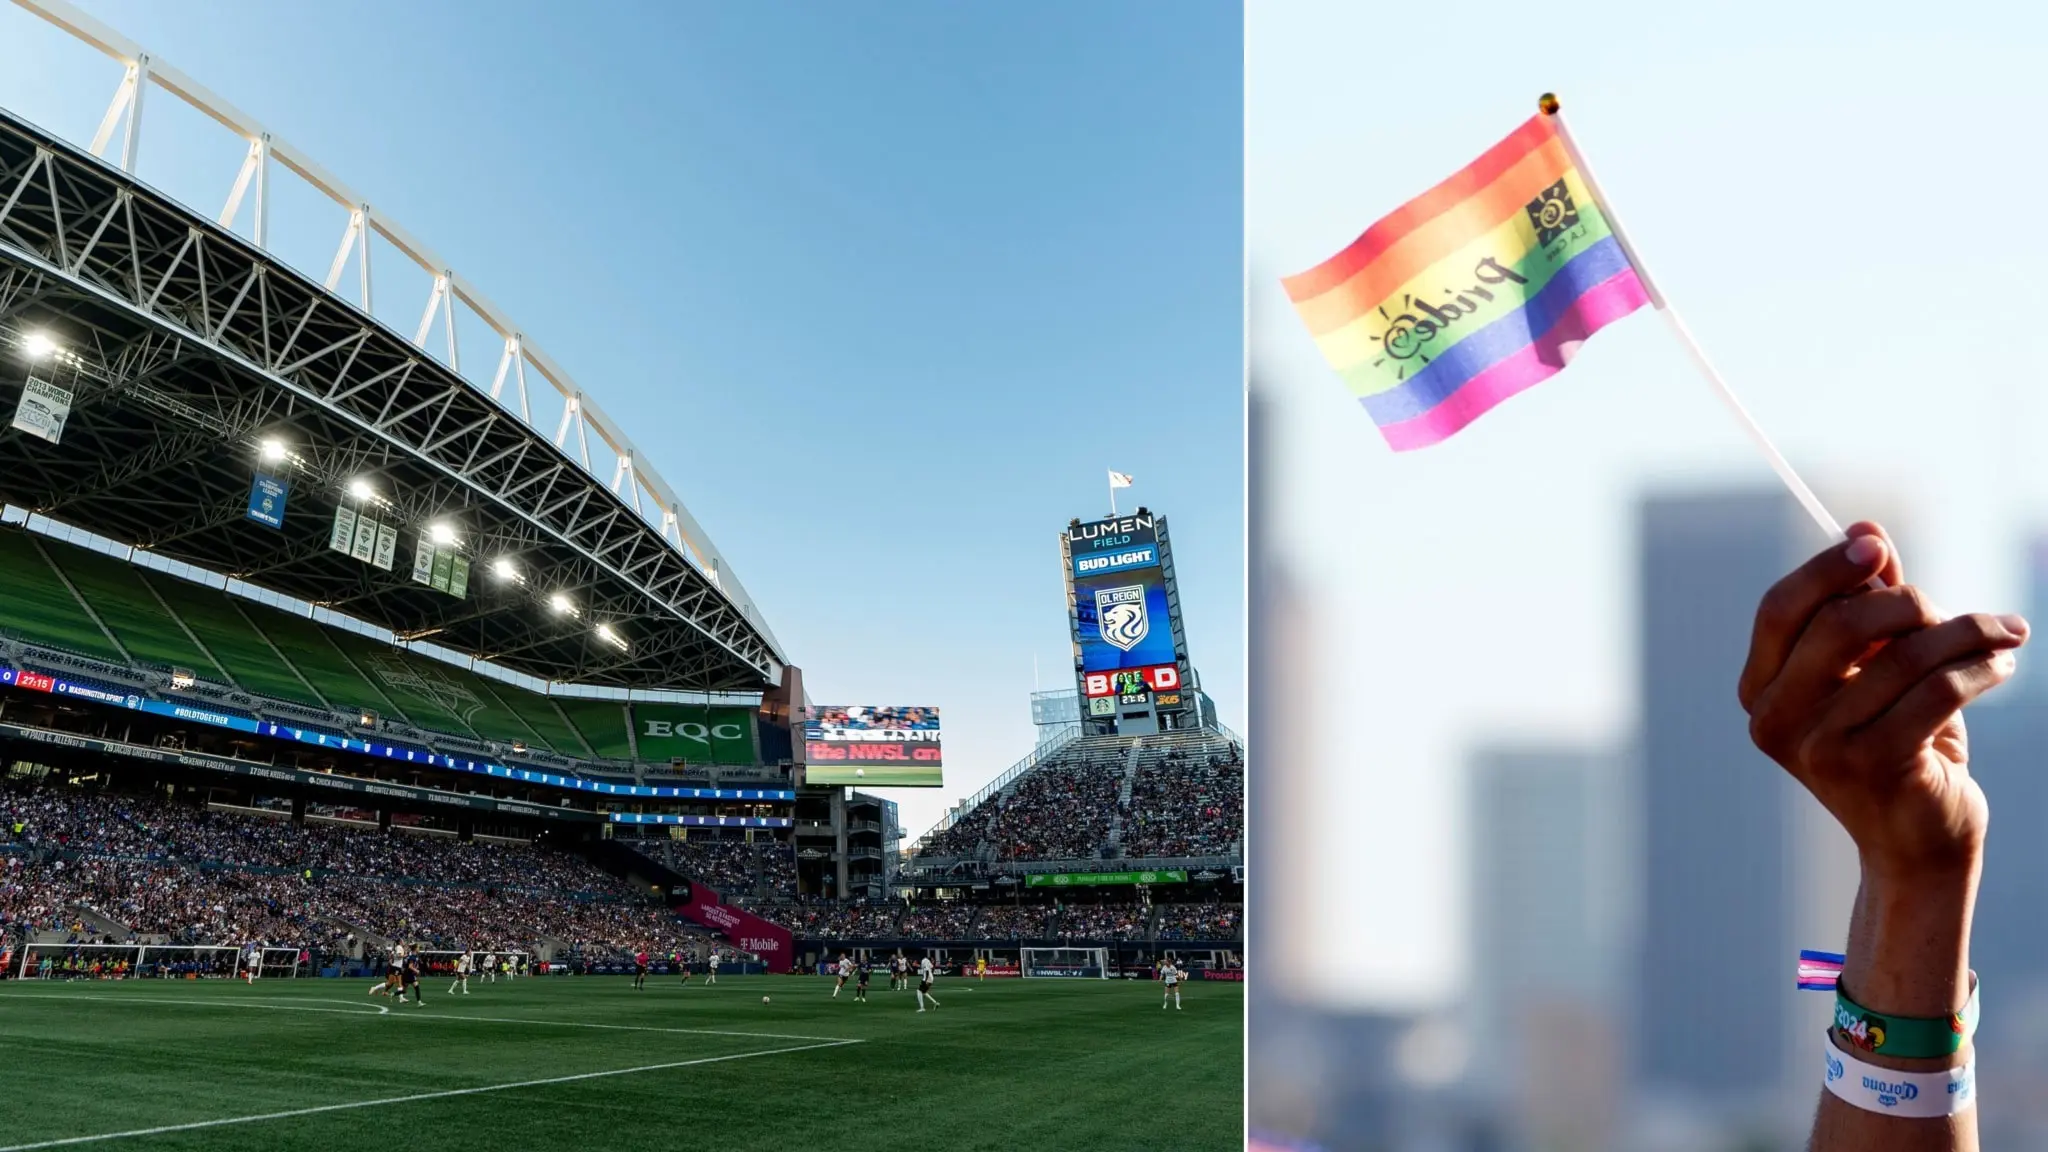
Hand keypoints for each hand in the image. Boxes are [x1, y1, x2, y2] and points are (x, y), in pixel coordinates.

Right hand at [1738, 521, 2026, 881]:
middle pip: (1838, 625)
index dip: (1826, 569)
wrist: (1918, 841)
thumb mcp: (1877, 668)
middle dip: (1908, 603)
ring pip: (1902, 656)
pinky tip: (2002, 664)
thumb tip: (1865, 529)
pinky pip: (1936, 691)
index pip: (1780, 610)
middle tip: (1955, 611)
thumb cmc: (1898, 742)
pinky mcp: (1872, 767)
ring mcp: (1819, 748)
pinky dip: (1980, 667)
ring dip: (1966, 633)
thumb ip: (1867, 602)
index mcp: (1761, 691)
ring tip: (2004, 633)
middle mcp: (1775, 721)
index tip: (1877, 547)